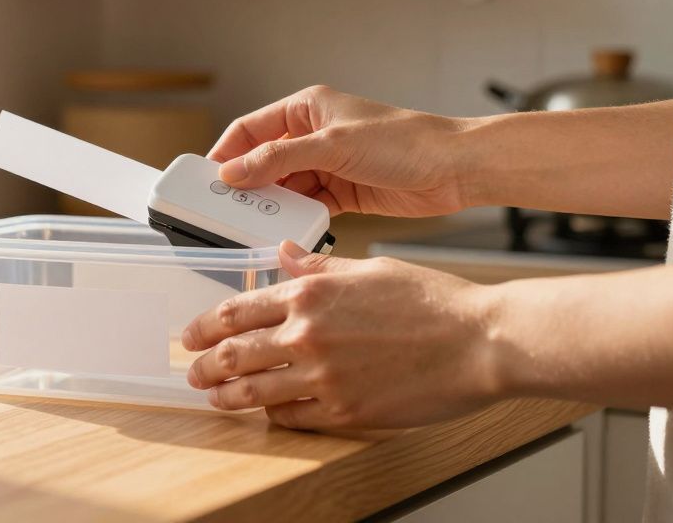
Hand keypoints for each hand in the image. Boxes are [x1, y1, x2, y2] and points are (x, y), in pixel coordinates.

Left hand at [182, 245, 500, 429]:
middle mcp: (307, 335)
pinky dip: (273, 415)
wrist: (480, 342)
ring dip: (227, 395)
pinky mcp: (344, 411)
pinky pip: (292, 417)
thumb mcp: (371, 269)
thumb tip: (286, 255)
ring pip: (255, 390)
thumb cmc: (435, 302)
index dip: (205, 325)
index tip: (192, 334)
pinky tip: (267, 412)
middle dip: (205, 365)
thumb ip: (320, 267)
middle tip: (192, 371)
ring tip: (215, 397)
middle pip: (235, 353)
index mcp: (310, 294)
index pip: (237, 310)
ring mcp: (323, 376)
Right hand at [209, 86, 471, 216]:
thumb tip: (234, 172)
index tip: (206, 179)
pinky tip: (287, 230)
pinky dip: (296, 218)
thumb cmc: (404, 141)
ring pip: (283, 187)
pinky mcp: (342, 193)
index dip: (226, 153)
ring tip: (254, 223)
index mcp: (306, 108)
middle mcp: (313, 135)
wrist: (453, 170)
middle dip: (246, 184)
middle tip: (225, 208)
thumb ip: (278, 159)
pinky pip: (306, 206)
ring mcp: (327, 165)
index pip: (250, 129)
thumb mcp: (331, 145)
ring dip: (271, 204)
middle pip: (263, 161)